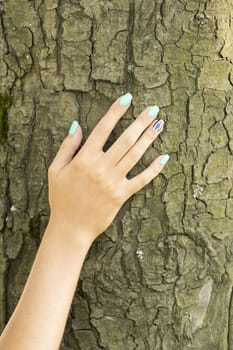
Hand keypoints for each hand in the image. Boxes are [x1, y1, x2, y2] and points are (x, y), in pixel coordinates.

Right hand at [48, 93, 168, 244]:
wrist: (71, 228)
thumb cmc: (61, 198)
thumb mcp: (55, 170)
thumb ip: (67, 147)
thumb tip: (77, 125)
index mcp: (84, 159)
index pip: (102, 129)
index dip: (116, 112)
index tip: (127, 99)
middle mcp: (101, 167)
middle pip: (125, 139)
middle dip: (140, 122)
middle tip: (153, 108)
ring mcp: (113, 182)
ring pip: (135, 155)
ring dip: (149, 138)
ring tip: (160, 124)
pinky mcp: (122, 195)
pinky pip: (141, 180)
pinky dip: (154, 169)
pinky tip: (164, 157)